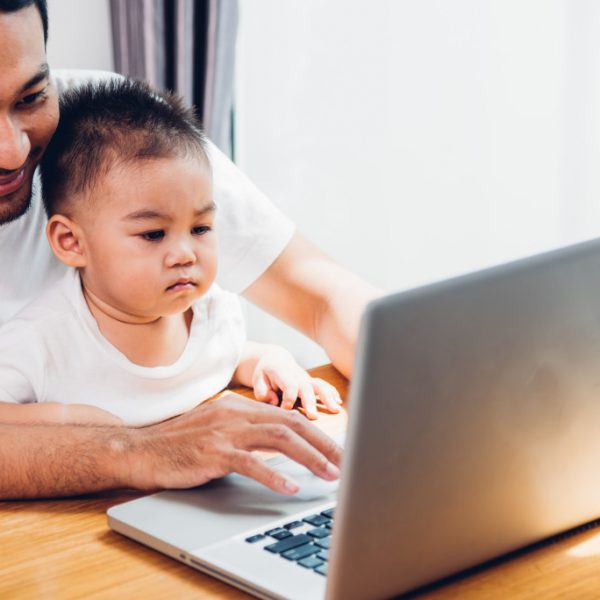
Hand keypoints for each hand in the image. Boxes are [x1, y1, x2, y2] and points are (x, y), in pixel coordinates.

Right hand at [128, 393, 342, 494]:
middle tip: (347, 462)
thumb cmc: (183, 444)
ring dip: (309, 457)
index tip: (338, 449)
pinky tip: (290, 487)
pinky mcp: (212, 452)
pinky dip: (273, 474)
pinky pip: (249, 462)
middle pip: (291, 424)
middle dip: (324, 443)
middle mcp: (237, 413)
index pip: (289, 417)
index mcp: (241, 407)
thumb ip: (250, 432)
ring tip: (330, 474)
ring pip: (278, 439)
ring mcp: (225, 431)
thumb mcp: (221, 429)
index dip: (318, 433)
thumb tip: (284, 445)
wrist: (142, 449)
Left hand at [251, 347, 341, 418]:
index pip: (289, 385)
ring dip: (328, 397)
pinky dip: (332, 392)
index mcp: (282, 372)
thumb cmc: (265, 372)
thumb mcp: (257, 379)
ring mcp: (306, 378)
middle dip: (310, 402)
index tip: (285, 410)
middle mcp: (297, 374)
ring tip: (335, 409)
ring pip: (319, 385)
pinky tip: (338, 402)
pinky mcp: (311, 382)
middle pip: (306, 387)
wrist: (275, 359)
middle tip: (313, 416)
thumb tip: (275, 402)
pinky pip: (324, 385)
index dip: (288, 399)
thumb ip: (262, 391)